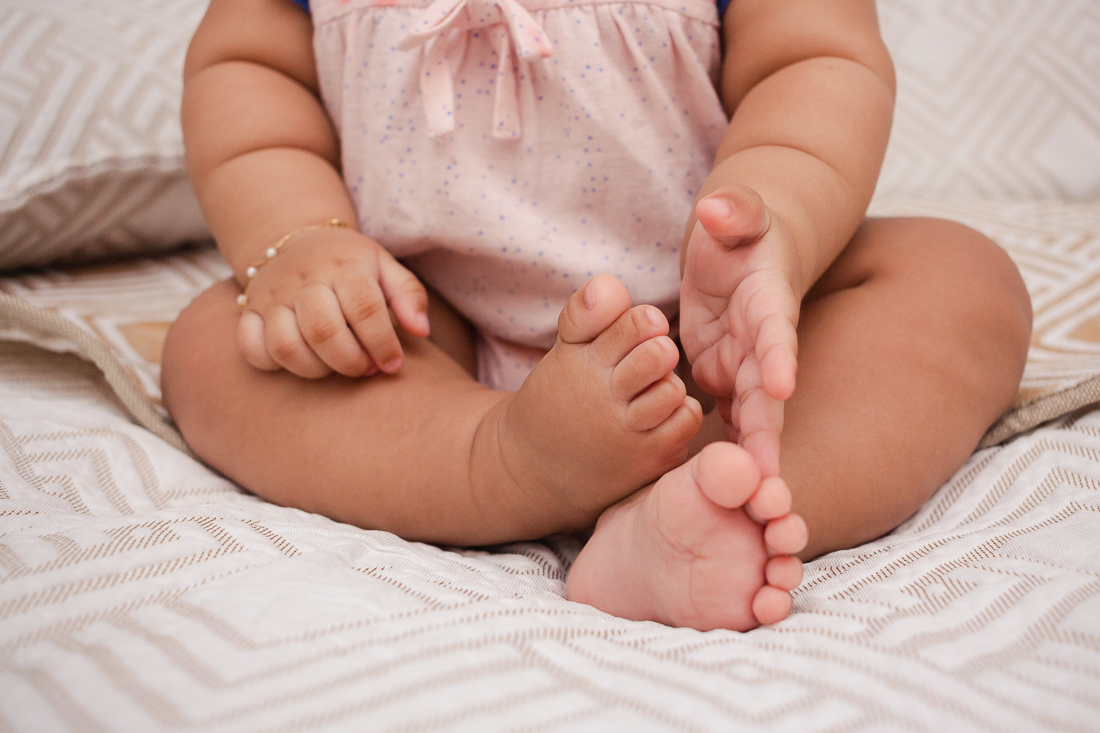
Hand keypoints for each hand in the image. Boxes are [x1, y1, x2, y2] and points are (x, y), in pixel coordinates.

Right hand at [236, 227, 429, 377]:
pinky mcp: (248, 311)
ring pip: (286, 345)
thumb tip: (420, 331)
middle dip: (350, 362)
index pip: (364, 308)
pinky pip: (251, 346)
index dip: (382, 343)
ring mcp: (272, 296)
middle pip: (323, 331)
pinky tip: (298, 359)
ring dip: (315, 369)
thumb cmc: (351, 264)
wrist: (295, 238)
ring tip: (336, 367)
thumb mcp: (386, 267)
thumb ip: (409, 296)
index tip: (393, 364)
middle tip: (365, 369)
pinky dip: (272, 362)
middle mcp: (304, 279)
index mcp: (344, 266)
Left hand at [680, 185, 800, 476]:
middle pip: (768, 392)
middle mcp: (762, 343)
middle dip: (769, 435)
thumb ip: (734, 210)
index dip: (778, 354)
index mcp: (768, 302)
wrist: (743, 254)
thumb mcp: (738, 213)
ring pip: (753, 418)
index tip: (781, 384)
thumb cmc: (739, 229)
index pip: (774, 329)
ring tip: (753, 504)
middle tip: (768, 479)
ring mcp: (745, 365)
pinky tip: (725, 494)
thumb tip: (717, 207)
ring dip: (754, 459)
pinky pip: (730, 421)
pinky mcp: (725, 378)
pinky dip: (732, 454)